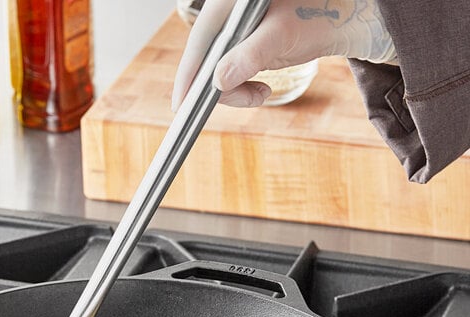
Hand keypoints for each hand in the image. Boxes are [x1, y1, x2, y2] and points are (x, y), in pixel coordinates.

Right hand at [172, 0, 395, 109]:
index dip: (188, 72)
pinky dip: (242, 90)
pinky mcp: (243, 48)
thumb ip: (250, 56)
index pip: (201, 38)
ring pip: (217, 72)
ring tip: (260, 94)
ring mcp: (235, 33)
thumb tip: (218, 82)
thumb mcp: (282, 36)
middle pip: (206, 58)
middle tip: (240, 101)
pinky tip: (261, 90)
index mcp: (230, 2)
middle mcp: (228, 15)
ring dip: (235, 92)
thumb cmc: (316, 17)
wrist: (339, 22)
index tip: (180, 103)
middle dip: (220, 87)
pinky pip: (230, 75)